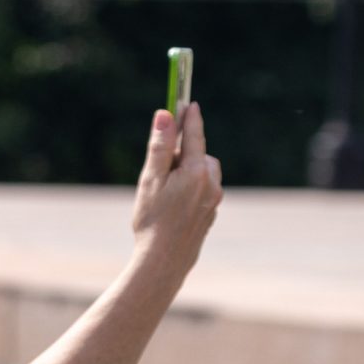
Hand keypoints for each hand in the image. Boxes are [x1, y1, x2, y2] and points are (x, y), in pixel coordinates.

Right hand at [131, 102, 222, 279]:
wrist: (164, 261)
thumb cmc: (152, 220)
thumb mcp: (150, 180)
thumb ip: (160, 147)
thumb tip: (165, 115)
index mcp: (196, 172)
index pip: (194, 136)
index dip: (190, 118)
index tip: (188, 102)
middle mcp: (211, 183)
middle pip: (198, 155)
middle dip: (182, 153)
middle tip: (159, 166)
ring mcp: (213, 200)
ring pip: (202, 173)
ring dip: (187, 172)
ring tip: (163, 192)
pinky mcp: (210, 214)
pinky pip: (202, 191)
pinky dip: (190, 189)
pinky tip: (171, 207)